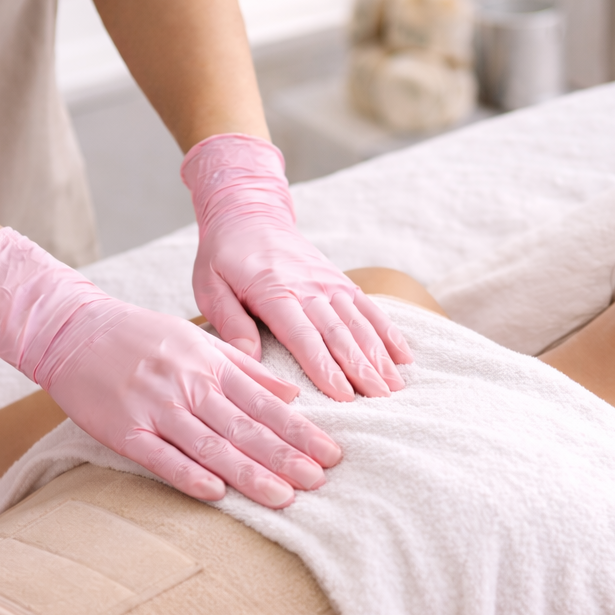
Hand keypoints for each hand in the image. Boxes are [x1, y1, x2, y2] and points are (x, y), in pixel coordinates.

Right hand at [0, 229, 340, 507]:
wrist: (74, 330)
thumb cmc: (142, 337)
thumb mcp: (200, 342)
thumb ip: (246, 369)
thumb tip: (292, 394)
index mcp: (210, 366)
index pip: (266, 404)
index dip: (300, 432)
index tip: (332, 453)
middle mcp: (188, 387)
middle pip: (245, 428)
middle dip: (285, 456)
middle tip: (319, 481)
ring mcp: (156, 409)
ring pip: (210, 445)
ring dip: (249, 473)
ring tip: (283, 497)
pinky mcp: (124, 430)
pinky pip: (160, 457)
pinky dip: (188, 474)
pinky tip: (216, 493)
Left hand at [182, 133, 413, 401]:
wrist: (249, 212)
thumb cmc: (224, 256)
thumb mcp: (210, 286)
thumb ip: (230, 323)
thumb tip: (250, 360)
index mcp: (274, 292)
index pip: (304, 336)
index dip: (325, 367)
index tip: (343, 397)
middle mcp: (308, 287)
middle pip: (340, 334)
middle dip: (362, 369)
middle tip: (381, 402)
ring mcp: (329, 283)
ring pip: (360, 323)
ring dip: (380, 356)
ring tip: (396, 387)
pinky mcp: (340, 281)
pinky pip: (369, 308)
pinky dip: (388, 332)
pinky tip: (404, 356)